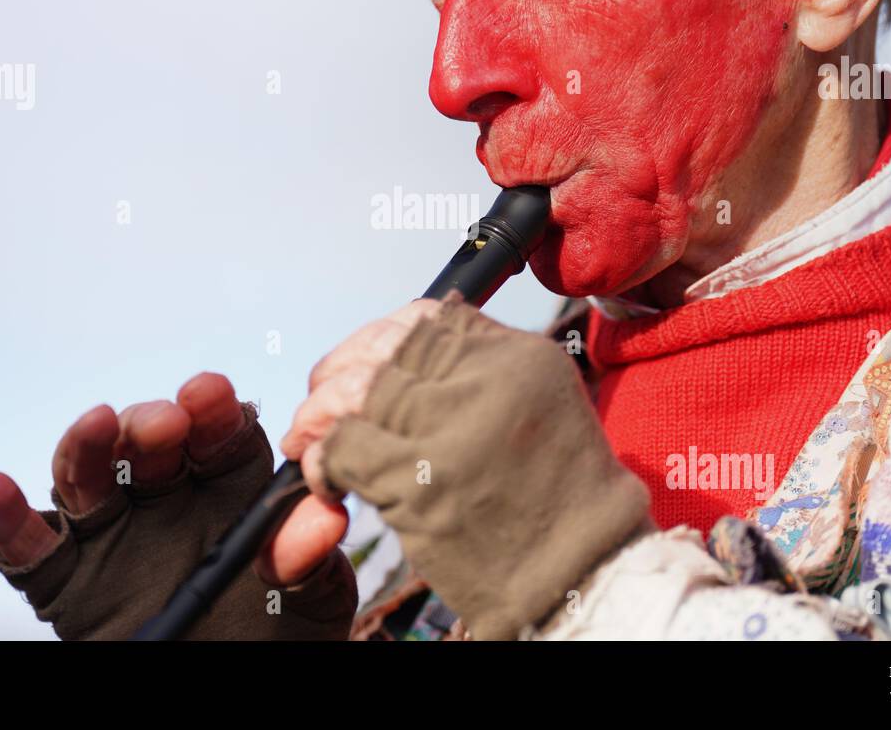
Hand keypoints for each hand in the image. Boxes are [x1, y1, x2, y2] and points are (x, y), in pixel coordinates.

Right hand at [0, 372, 355, 639]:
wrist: (231, 691)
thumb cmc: (279, 641)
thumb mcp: (313, 603)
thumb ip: (311, 559)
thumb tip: (320, 520)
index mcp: (230, 491)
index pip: (219, 434)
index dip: (212, 410)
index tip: (210, 394)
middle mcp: (168, 502)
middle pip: (147, 446)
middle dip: (150, 425)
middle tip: (165, 424)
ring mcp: (114, 538)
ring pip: (87, 480)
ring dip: (84, 448)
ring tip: (94, 425)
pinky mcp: (68, 584)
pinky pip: (29, 550)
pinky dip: (8, 519)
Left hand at [282, 295, 652, 639]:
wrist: (581, 571)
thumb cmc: (555, 496)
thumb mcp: (539, 403)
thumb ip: (479, 366)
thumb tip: (402, 344)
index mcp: (517, 355)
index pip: (426, 319)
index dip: (377, 338)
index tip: (358, 363)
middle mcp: (485, 380)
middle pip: (382, 351)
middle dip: (337, 374)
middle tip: (318, 405)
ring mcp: (451, 430)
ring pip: (353, 393)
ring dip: (318, 417)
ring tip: (309, 440)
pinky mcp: (419, 484)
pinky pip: (342, 450)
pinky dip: (320, 463)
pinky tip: (327, 481)